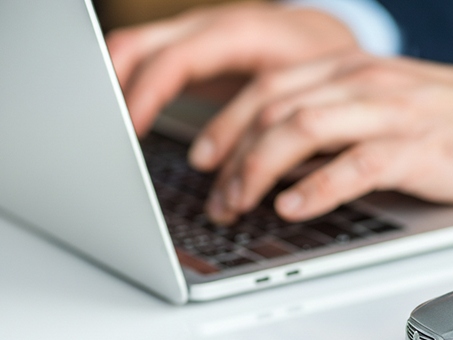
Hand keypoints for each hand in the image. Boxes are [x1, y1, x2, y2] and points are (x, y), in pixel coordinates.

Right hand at [105, 2, 357, 135]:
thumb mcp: (311, 92)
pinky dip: (130, 90)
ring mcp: (198, 37)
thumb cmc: (325, 65)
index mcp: (242, 31)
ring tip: (99, 132)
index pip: (176, 58)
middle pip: (139, 46)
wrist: (329, 42)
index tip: (128, 130)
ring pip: (135, 51)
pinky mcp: (193, 55)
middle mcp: (211, 26)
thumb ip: (273, 123)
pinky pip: (147, 63)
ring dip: (114, 89)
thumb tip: (242, 175)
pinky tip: (122, 121)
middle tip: (99, 134)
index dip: (147, 93)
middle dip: (110, 87)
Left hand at [192, 52, 452, 224]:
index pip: (266, 88)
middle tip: (216, 199)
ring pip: (302, 130)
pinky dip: (315, 188)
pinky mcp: (414, 148)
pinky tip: (292, 208)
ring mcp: (387, 112)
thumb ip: (331, 116)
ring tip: (239, 205)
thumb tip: (278, 153)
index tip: (203, 160)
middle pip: (272, 109)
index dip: (224, 125)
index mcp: (348, 68)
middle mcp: (361, 83)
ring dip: (258, 171)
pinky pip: (354, 165)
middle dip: (231, 157)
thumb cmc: (447, 117)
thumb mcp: (380, 102)